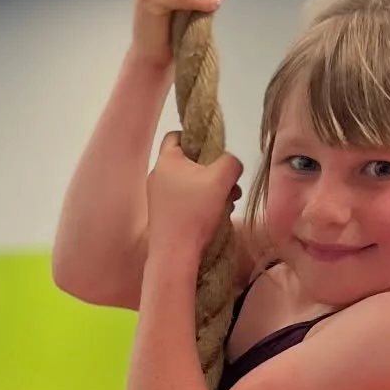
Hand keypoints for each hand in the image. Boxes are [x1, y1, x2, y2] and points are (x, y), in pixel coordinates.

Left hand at [146, 130, 242, 256]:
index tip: (215, 151)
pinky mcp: (164, 214)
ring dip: (212, 189)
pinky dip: (202, 203)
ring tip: (228, 202)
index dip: (197, 137)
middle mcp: (158, 175)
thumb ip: (231, 162)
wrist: (175, 254)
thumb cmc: (195, 213)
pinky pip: (186, 200)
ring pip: (191, 183)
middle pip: (190, 162)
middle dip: (213, 171)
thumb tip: (231, 163)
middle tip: (230, 184)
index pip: (178, 135)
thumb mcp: (221, 180)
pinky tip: (217, 215)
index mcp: (166, 160)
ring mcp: (159, 196)